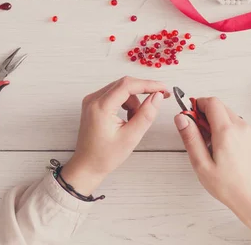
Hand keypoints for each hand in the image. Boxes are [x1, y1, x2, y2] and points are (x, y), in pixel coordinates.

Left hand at [61, 76, 168, 194]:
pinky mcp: (94, 104)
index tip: (163, 88)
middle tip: (160, 98)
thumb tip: (158, 96)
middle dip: (143, 91)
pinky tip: (127, 118)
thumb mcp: (131, 137)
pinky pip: (115, 95)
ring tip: (135, 120)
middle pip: (124, 84)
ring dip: (134, 100)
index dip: (148, 84)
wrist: (87, 166)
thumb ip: (146, 114)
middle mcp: (93, 99)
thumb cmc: (105, 156)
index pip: (127, 85)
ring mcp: (92, 100)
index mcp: (100, 107)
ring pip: (121, 89)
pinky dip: (126, 103)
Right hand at [174, 97, 250, 240]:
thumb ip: (190, 137)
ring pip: (229, 115)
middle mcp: (241, 127)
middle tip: (198, 134)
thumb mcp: (201, 164)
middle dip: (205, 115)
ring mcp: (250, 131)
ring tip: (211, 146)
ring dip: (216, 122)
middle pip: (220, 107)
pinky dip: (227, 129)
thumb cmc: (229, 186)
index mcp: (227, 131)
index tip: (190, 117)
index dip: (198, 105)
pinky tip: (223, 149)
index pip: (211, 102)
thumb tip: (181, 118)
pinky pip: (237, 125)